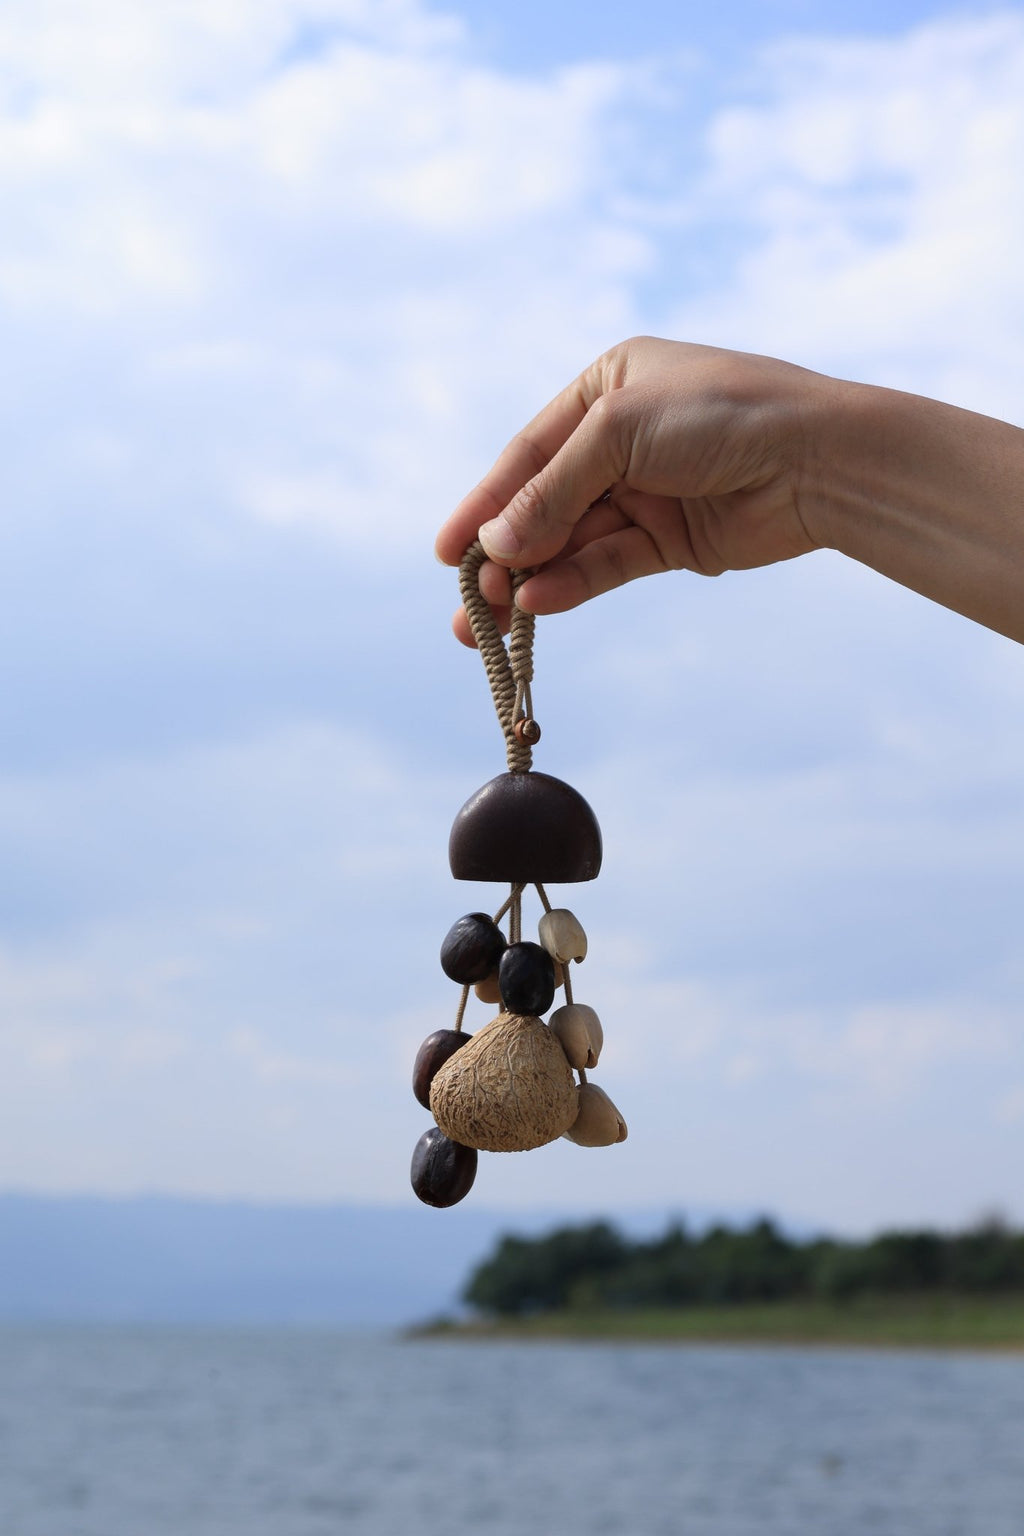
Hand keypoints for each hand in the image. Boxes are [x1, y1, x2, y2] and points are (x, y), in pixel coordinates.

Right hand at [436, 337, 828, 644]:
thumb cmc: (720, 414)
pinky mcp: (674, 540)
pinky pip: (609, 563)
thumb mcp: (617, 433)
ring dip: (532, 579)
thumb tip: (496, 548)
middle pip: (545, 503)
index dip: (485, 503)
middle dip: (504, 553)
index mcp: (606, 388)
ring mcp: (648, 492)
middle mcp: (622, 439)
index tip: (446, 553)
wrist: (818, 457)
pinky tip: (540, 604)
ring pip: (573, 542)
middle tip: (467, 604)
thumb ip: (552, 492)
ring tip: (492, 619)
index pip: (529, 453)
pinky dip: (574, 584)